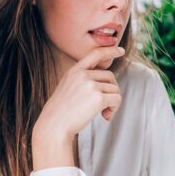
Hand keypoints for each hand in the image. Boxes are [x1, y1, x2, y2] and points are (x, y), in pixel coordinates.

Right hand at [32, 47, 124, 169]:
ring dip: (113, 103)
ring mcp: (91, 85)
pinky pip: (117, 99)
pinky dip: (114, 109)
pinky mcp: (98, 98)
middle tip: (106, 106)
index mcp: (74, 71)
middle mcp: (83, 75)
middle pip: (110, 77)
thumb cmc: (60, 113)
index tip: (120, 50)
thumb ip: (82, 82)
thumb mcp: (67, 89)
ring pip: (115, 90)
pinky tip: (105, 117)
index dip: (109, 50)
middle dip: (112, 91)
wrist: (54, 126)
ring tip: (103, 114)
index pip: (95, 54)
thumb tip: (105, 85)